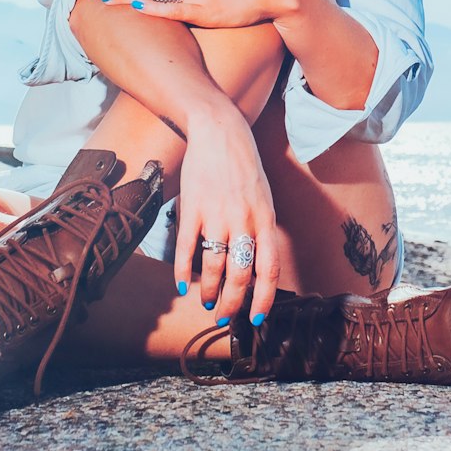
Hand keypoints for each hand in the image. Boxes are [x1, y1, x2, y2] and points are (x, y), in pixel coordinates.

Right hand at [173, 105, 280, 324]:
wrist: (220, 132)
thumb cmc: (244, 166)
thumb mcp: (263, 198)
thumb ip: (261, 230)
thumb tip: (255, 268)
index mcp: (265, 219)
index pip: (269, 270)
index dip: (263, 299)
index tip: (256, 318)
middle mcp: (243, 221)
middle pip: (240, 276)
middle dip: (232, 304)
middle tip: (225, 317)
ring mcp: (217, 215)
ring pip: (214, 267)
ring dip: (209, 291)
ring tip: (207, 301)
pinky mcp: (193, 208)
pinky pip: (187, 248)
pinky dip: (183, 271)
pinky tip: (181, 284)